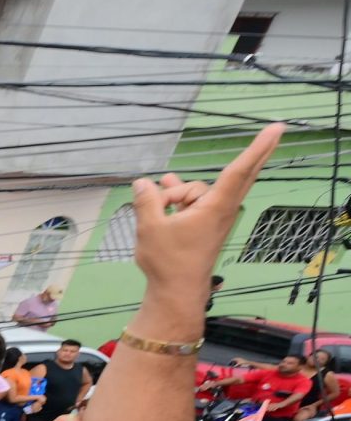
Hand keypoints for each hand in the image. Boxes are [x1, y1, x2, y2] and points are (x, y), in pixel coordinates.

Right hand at [130, 122, 280, 299]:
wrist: (176, 292)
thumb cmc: (168, 261)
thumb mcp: (150, 228)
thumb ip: (147, 201)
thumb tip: (143, 183)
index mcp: (214, 207)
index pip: (238, 170)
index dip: (256, 147)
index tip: (276, 129)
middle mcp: (221, 208)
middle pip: (239, 173)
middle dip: (257, 151)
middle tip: (278, 128)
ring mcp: (215, 216)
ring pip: (198, 190)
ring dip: (178, 193)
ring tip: (156, 203)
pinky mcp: (207, 224)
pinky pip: (195, 200)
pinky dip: (180, 198)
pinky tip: (161, 195)